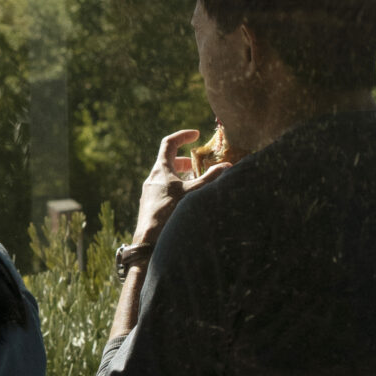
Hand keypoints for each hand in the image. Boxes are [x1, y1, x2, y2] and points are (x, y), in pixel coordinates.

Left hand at [131, 128, 201, 248]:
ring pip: (166, 177)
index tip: (196, 135)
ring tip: (196, 183)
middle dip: (185, 160)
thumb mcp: (192, 193)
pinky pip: (164, 190)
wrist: (148, 240)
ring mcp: (149, 192)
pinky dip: (177, 188)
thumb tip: (227, 165)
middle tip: (199, 164)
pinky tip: (186, 201)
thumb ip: (210, 178)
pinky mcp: (150, 206)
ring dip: (182, 176)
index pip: (169, 143)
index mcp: (160, 169)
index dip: (183, 136)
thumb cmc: (169, 212)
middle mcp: (152, 178)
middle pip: (168, 161)